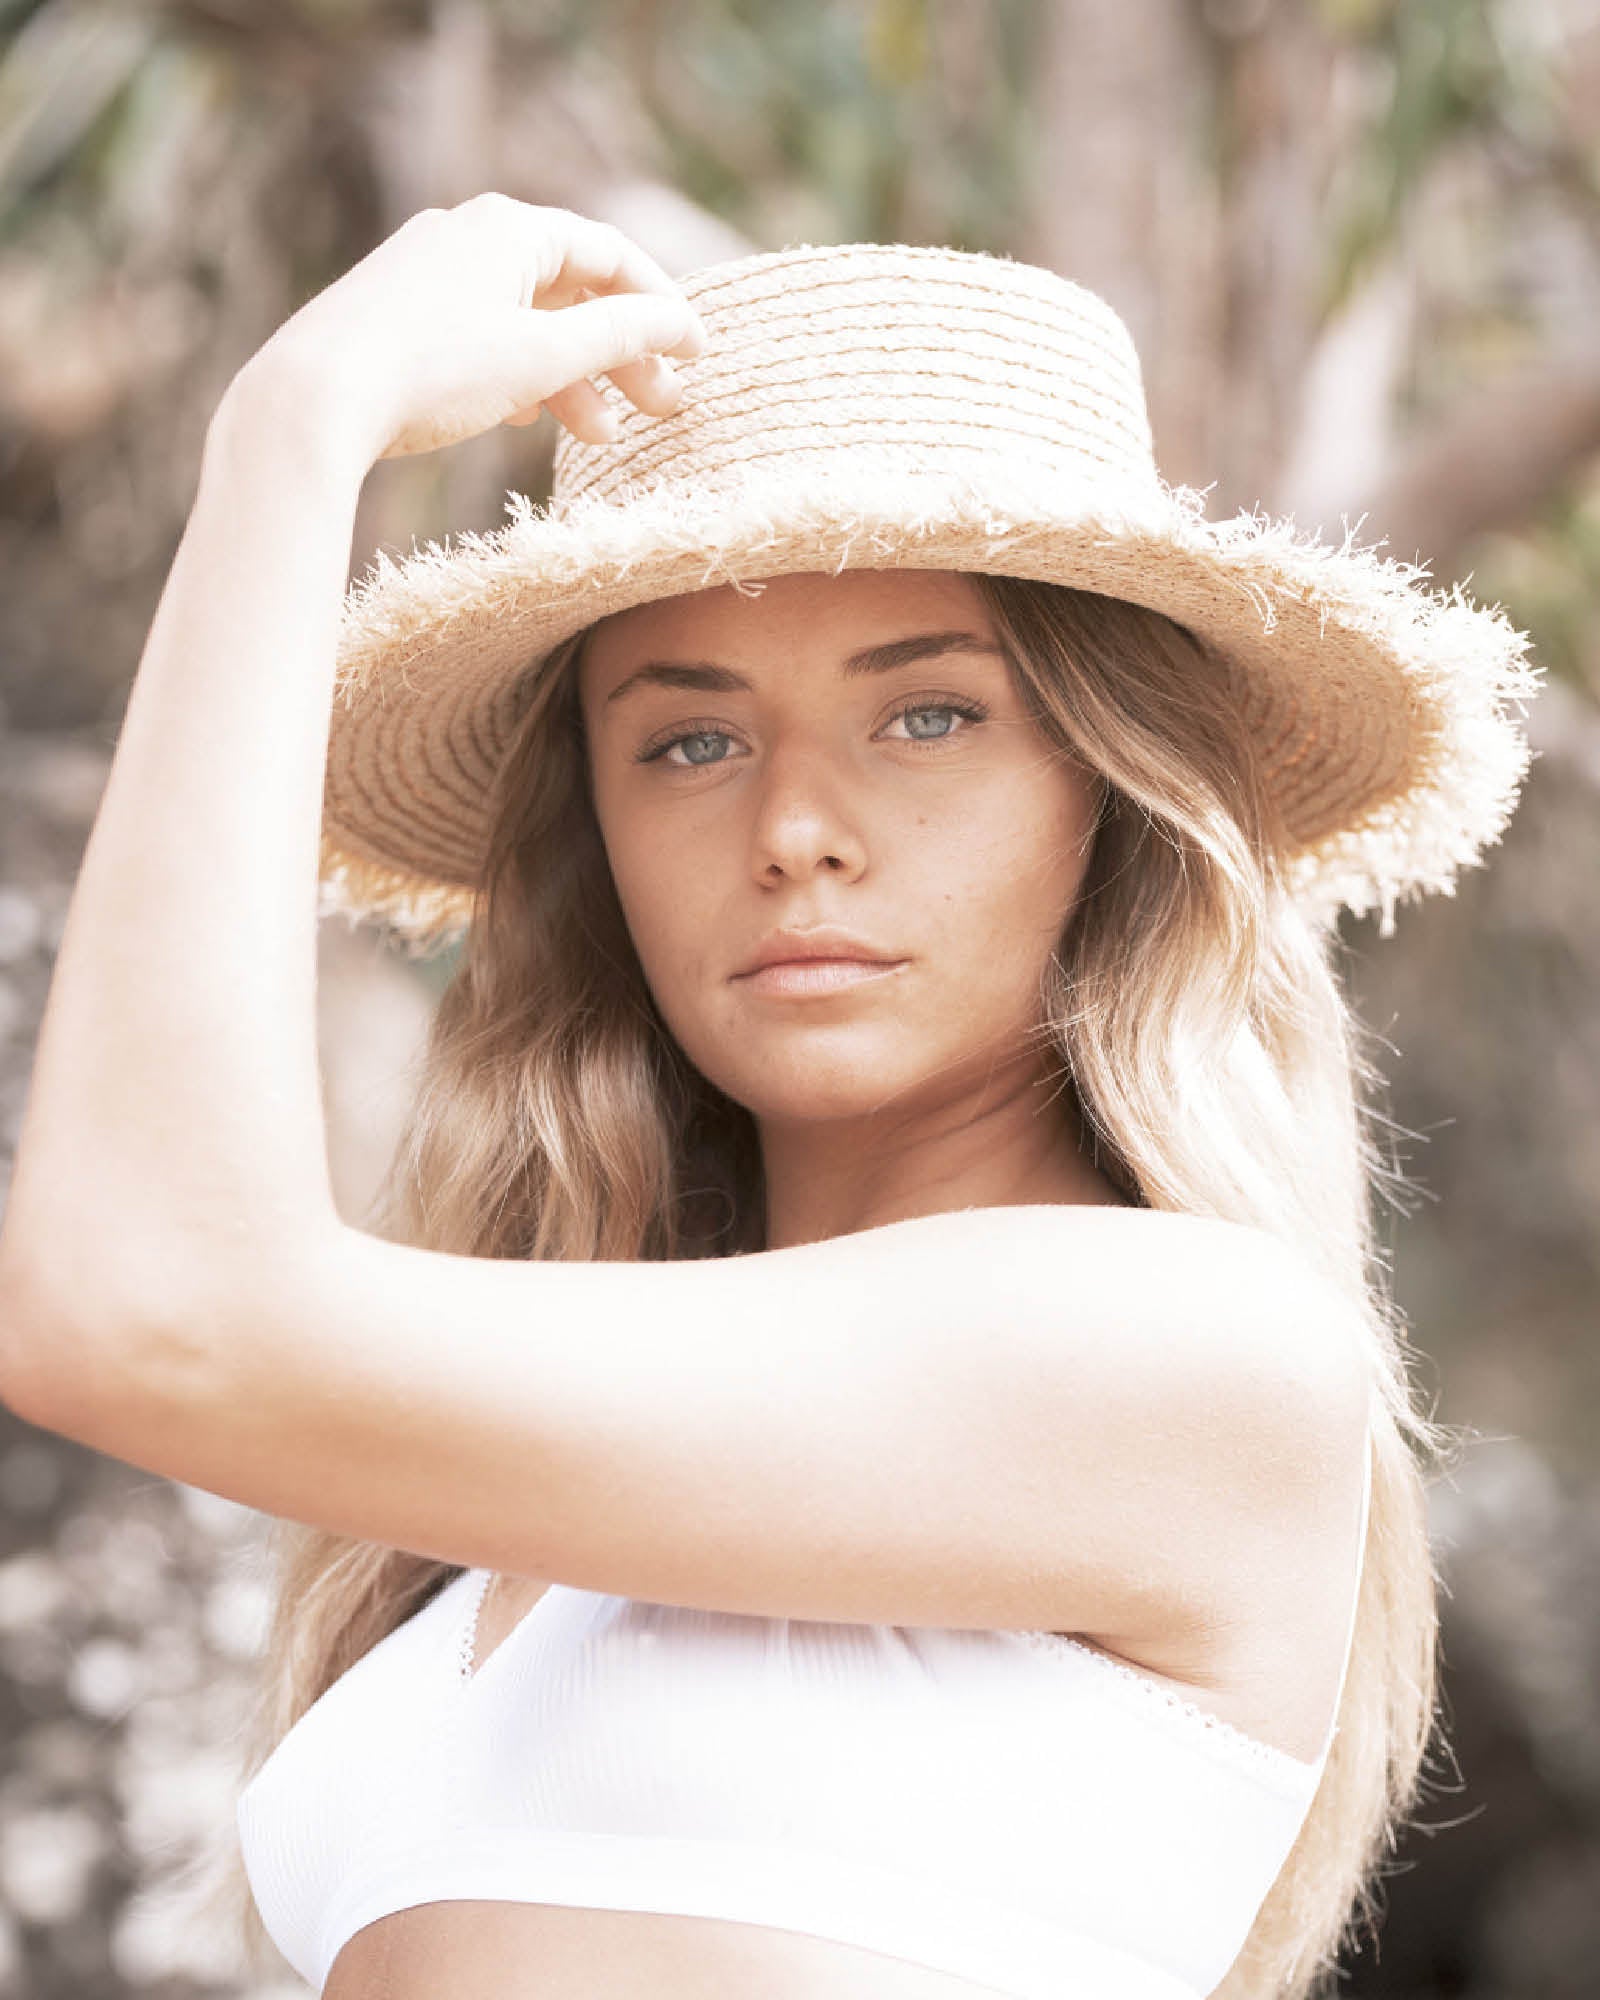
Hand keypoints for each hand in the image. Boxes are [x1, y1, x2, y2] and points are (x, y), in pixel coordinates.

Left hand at [229, 193, 708, 470]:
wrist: (313, 400)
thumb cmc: (432, 370)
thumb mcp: (543, 356)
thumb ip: (620, 336)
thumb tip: (681, 323)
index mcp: (508, 227)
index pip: (610, 255)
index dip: (661, 306)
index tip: (697, 354)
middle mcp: (467, 235)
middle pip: (570, 291)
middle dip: (621, 354)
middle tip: (662, 408)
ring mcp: (428, 275)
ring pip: (526, 321)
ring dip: (575, 377)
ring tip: (602, 436)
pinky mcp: (399, 317)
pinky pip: (484, 338)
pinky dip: (522, 377)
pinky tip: (531, 422)